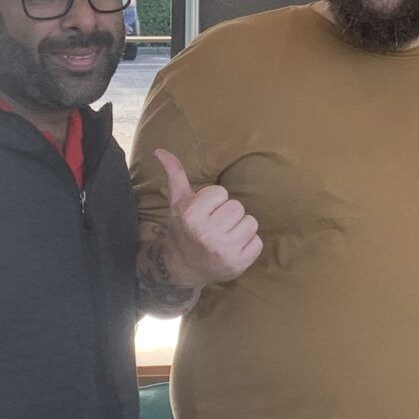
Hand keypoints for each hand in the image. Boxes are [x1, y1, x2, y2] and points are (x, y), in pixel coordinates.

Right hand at [153, 149, 261, 288]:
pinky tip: (233, 248)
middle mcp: (207, 234)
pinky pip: (258, 242)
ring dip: (240, 228)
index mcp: (191, 216)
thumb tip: (160, 150)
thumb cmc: (184, 229)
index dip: (214, 201)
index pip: (221, 193)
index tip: (204, 214)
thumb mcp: (177, 202)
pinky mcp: (239, 264)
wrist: (184, 268)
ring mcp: (224, 251)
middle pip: (238, 207)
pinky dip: (249, 245)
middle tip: (215, 226)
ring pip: (251, 222)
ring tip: (225, 236)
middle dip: (228, 214)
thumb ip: (175, 174)